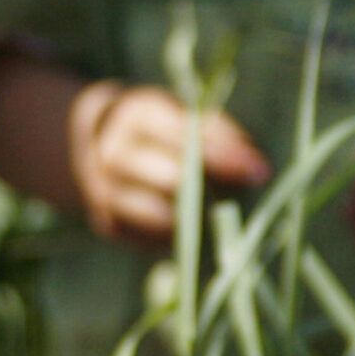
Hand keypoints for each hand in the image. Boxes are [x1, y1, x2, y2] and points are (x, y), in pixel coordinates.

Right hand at [70, 83, 270, 243]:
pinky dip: (177, 238)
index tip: (258, 170)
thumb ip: (217, 136)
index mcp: (138, 116)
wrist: (96, 144)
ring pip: (159, 215)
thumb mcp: (182, 117)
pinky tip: (198, 233)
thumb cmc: (159, 131)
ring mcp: (103, 190)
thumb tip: (255, 168)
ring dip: (196, 222)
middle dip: (213, 193)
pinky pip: (149, 239)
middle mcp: (114, 153)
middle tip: (246, 201)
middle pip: (170, 180)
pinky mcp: (107, 223)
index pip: (185, 138)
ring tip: (223, 220)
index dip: (224, 157)